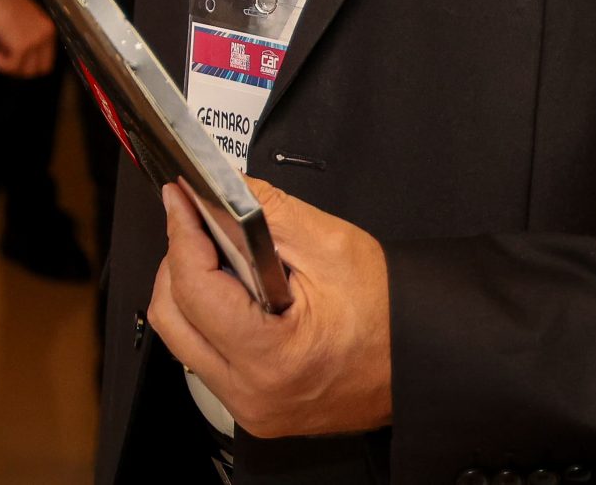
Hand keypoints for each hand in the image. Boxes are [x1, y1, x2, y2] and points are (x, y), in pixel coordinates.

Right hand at [0, 0, 54, 75]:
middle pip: (38, 69)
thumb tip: (14, 55)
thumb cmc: (4, 0)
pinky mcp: (21, 46)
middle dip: (19, 68)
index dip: (29, 63)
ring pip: (26, 71)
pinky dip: (1, 64)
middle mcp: (45, 36)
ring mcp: (35, 42)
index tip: (15, 58)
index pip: (46, 61)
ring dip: (9, 66)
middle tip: (5, 57)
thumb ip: (25, 37)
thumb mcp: (22, 21)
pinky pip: (12, 66)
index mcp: (48, 29)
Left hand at [149, 179, 392, 437]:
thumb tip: (210, 189)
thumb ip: (260, 211)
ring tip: (225, 259)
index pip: (193, 287)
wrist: (423, 359)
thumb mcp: (328, 245)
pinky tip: (236, 292)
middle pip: (172, 315)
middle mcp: (252, 393)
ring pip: (181, 337)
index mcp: (272, 356)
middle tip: (201, 225)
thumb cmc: (390, 312)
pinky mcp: (253, 406)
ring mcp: (250, 406)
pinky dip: (208, 316)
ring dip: (190, 289)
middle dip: (179, 260)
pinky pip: (205, 354)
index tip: (180, 197)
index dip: (181, 232)